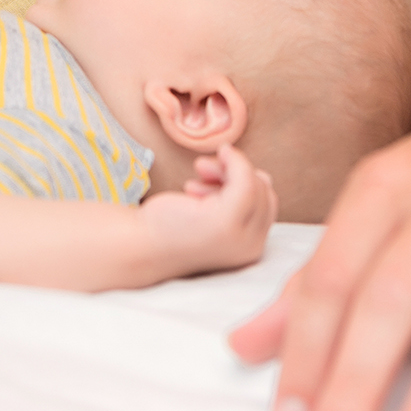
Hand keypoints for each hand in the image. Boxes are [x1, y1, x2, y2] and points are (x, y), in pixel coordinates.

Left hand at [139, 143, 277, 276]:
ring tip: (196, 178)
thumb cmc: (174, 226)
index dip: (245, 183)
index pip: (267, 204)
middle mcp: (252, 248)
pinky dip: (231, 160)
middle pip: (264, 191)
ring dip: (227, 169)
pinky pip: (245, 180)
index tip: (213, 182)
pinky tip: (199, 166)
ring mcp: (240, 237)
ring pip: (255, 184)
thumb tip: (264, 177)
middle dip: (237, 173)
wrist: (142, 244)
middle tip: (204, 171)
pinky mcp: (225, 223)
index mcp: (251, 249)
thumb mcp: (214, 213)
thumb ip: (240, 200)